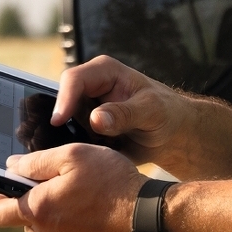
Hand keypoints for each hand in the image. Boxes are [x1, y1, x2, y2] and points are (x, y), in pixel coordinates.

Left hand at [0, 143, 142, 231]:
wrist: (146, 216)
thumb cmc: (110, 182)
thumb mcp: (71, 156)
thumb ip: (36, 162)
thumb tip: (11, 166)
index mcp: (37, 210)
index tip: (13, 180)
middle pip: (22, 218)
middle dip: (30, 198)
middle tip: (52, 178)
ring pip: (44, 225)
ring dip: (51, 208)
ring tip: (74, 187)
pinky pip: (65, 231)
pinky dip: (70, 217)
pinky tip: (90, 201)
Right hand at [56, 56, 195, 167]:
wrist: (172, 136)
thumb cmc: (167, 113)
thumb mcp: (151, 111)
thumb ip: (124, 114)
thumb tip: (95, 119)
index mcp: (104, 72)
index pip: (74, 79)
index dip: (64, 99)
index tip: (58, 121)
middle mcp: (90, 89)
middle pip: (62, 102)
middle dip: (60, 122)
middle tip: (58, 143)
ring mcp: (86, 110)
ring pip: (63, 123)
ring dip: (68, 138)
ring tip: (78, 152)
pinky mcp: (85, 129)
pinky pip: (71, 139)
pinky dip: (76, 149)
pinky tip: (85, 159)